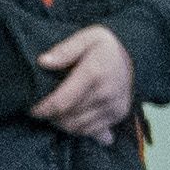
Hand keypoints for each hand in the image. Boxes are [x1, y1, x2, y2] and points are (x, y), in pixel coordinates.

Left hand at [27, 23, 137, 141]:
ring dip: (63, 124)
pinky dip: (78, 128)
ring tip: (55, 114)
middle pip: (68, 118)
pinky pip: (92, 132)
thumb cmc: (105, 46)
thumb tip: (43, 62)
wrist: (137, 56)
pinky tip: (72, 118)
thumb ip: (64, 50)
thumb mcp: (86, 37)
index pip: (62, 102)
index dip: (43, 109)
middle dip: (51, 117)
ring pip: (78, 128)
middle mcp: (106, 94)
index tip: (33, 108)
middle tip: (43, 110)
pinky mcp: (118, 116)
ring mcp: (114, 107)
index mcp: (94, 73)